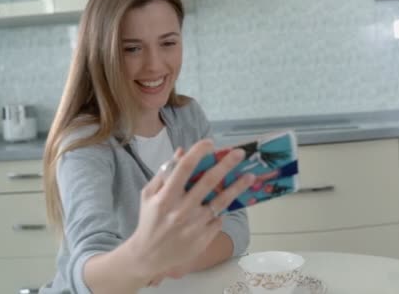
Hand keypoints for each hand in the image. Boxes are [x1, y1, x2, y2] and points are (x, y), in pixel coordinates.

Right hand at [126, 139, 254, 283]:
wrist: (148, 256)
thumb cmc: (150, 220)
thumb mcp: (149, 195)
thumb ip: (165, 173)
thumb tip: (182, 151)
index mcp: (165, 197)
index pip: (184, 169)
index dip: (198, 153)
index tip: (210, 142)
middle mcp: (181, 210)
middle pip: (208, 182)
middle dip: (225, 165)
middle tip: (239, 153)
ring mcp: (194, 225)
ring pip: (220, 202)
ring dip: (237, 187)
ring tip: (250, 176)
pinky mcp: (203, 237)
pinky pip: (218, 218)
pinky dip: (220, 211)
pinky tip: (223, 204)